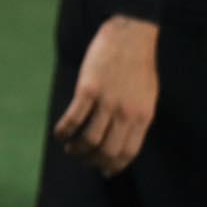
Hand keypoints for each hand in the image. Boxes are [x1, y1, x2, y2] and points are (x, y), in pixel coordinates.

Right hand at [54, 15, 158, 176]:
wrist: (130, 35)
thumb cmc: (138, 64)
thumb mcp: (147, 96)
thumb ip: (137, 117)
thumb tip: (124, 136)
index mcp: (142, 117)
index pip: (127, 152)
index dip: (114, 166)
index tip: (103, 171)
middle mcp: (125, 114)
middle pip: (107, 150)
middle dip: (92, 160)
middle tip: (82, 158)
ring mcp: (107, 102)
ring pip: (89, 138)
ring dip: (77, 148)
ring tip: (69, 148)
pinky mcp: (88, 89)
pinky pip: (74, 117)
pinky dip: (64, 130)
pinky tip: (58, 133)